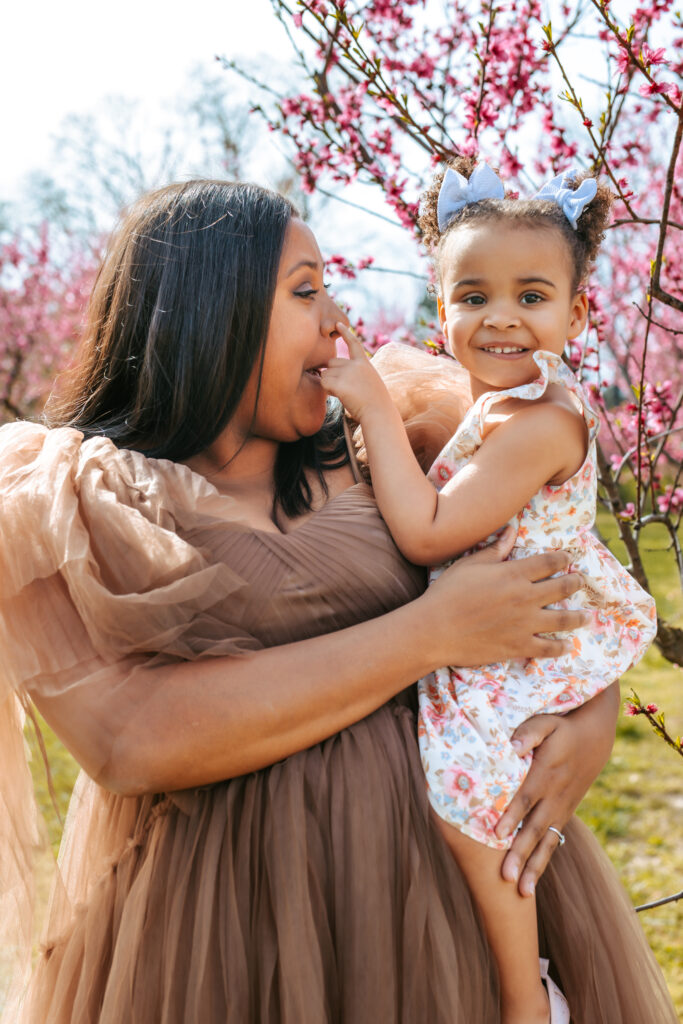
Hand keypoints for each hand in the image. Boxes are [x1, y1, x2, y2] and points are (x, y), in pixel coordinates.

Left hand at [321, 323, 393, 421]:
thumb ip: (357, 374)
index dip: (346, 333)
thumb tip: (336, 373)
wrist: (379, 412)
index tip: (338, 324)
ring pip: (325, 374)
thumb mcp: (371, 382)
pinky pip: (323, 383)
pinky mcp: (339, 383)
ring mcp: (347, 373)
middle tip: (345, 389)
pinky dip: (328, 390)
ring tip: (345, 394)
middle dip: (332, 374)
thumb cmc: (375, 403)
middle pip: (331, 363)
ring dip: (329, 384)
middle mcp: (355, 364)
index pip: (354, 344)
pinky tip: (339, 396)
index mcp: (364, 363)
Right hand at [420, 527, 589, 667]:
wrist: (435, 629)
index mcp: (514, 574)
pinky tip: (567, 646)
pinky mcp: (519, 646)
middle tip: (581, 582)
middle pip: (562, 588)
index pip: (548, 562)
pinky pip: (547, 648)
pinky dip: (560, 647)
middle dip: (575, 583)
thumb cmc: (448, 593)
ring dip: (578, 617)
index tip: (569, 557)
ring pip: (563, 620)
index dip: (562, 558)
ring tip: (587, 616)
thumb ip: (495, 549)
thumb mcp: (470, 564)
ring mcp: (525, 623)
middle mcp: (526, 597)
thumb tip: (512, 530)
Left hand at [494, 681, 618, 894]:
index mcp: (545, 773)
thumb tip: (512, 745)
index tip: (497, 835)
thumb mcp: (546, 723)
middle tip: (506, 878)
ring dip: (534, 867)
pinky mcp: (564, 814)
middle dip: (520, 854)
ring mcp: (561, 808)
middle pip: (535, 829)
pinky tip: (532, 881)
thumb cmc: (562, 728)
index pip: (526, 797)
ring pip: (546, 842)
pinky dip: (543, 861)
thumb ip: (529, 733)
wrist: (594, 739)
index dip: (512, 816)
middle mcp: (554, 796)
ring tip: (522, 892)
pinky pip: (553, 842)